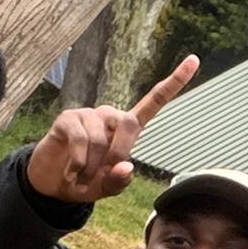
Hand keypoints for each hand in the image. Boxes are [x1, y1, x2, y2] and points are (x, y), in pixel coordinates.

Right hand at [24, 57, 200, 205]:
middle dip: (120, 152)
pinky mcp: (68, 118)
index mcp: (127, 129)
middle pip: (128, 122)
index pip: (153, 102)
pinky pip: (79, 140)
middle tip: (106, 173)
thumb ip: (119, 181)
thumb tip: (125, 167)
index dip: (174, 82)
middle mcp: (110, 117)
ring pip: (100, 138)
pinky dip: (77, 163)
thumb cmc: (86, 181)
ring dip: (92, 166)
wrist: (53, 183)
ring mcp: (88, 115)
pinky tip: (71, 171)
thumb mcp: (107, 188)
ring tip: (82, 176)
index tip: (194, 60)